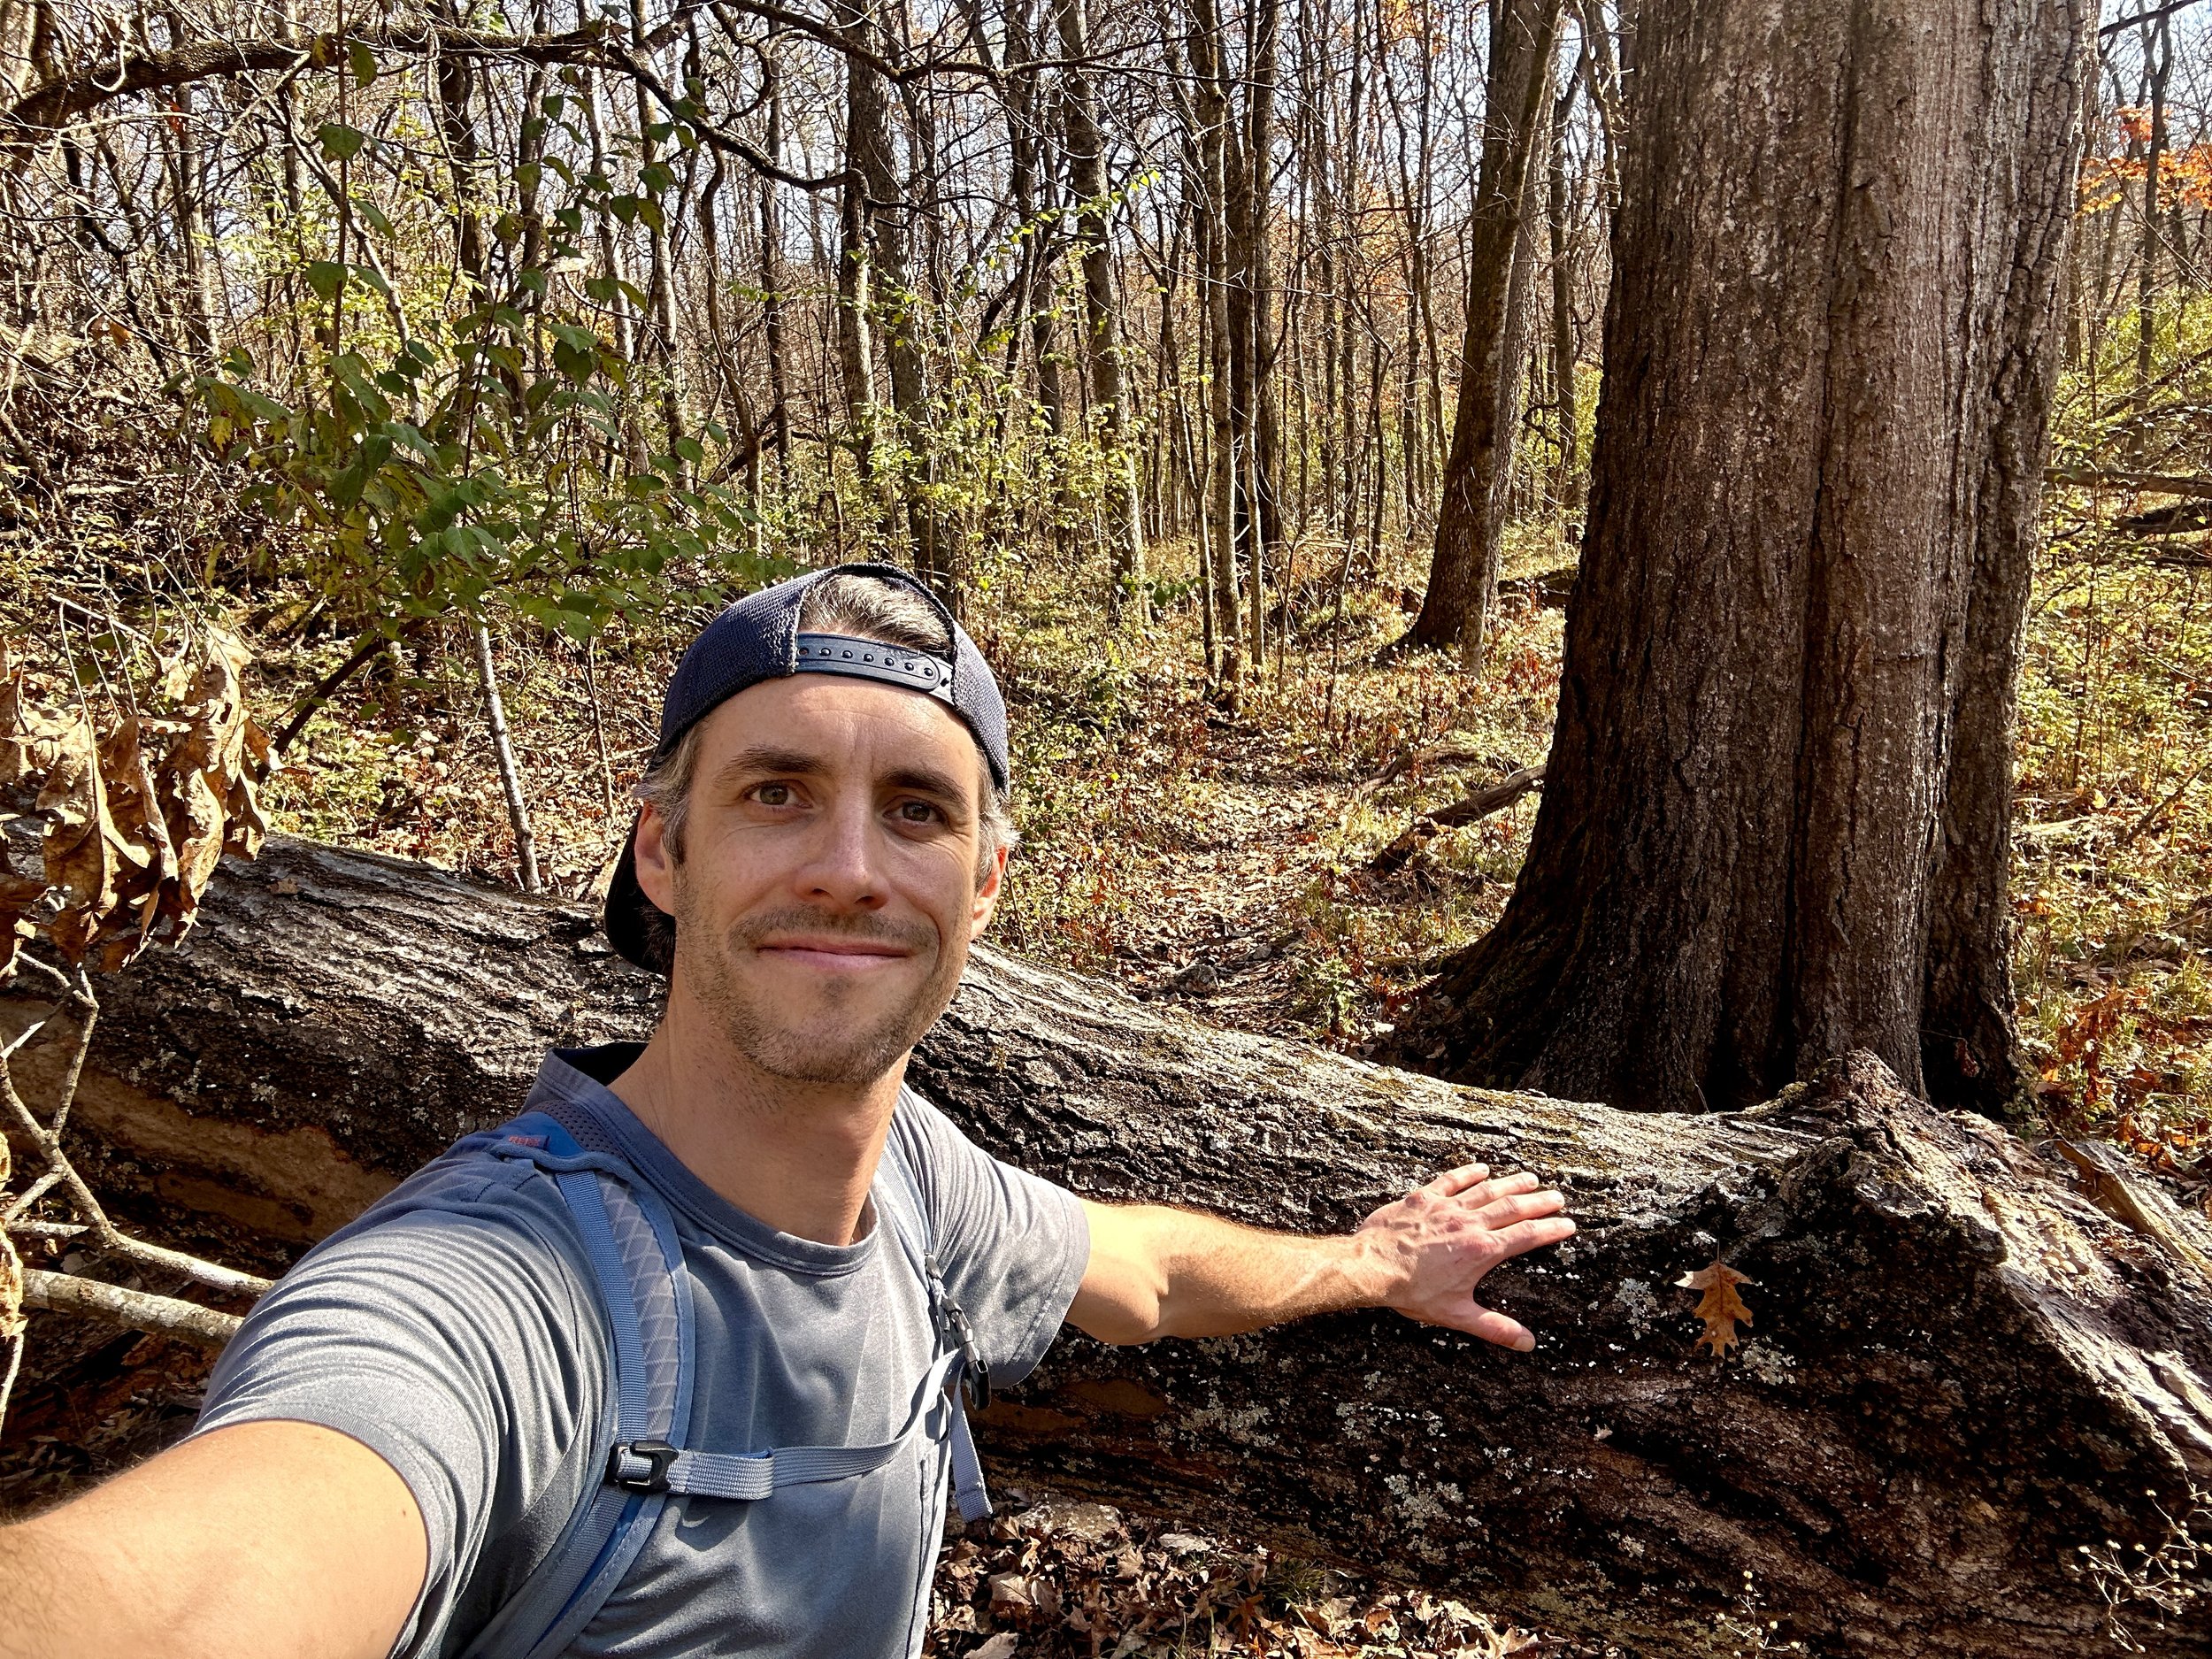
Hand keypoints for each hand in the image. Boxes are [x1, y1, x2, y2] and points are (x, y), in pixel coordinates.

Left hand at [1352, 1163, 1574, 1350]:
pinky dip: (1469, 1173)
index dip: (1551, 1229)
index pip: (1527, 1236)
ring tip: (1531, 1178)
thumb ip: (1495, 1328)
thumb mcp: (1457, 1316)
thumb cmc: (1412, 1293)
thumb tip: (1528, 1343)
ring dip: (1511, 1183)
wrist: (1371, 1267)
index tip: (1569, 1224)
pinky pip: (1451, 1180)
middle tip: (1558, 1197)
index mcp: (1482, 1251)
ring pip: (1487, 1190)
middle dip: (1539, 1202)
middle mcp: (1469, 1224)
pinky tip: (1482, 1168)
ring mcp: (1447, 1207)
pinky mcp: (1424, 1198)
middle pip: (1513, 1207)